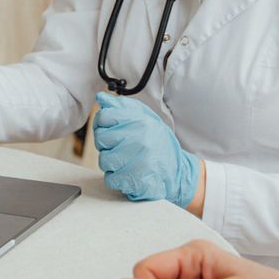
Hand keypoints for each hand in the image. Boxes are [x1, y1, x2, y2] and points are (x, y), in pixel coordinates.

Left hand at [94, 93, 200, 207]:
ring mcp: (137, 161)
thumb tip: (101, 98)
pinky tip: (127, 172)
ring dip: (111, 162)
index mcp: (141, 122)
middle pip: (101, 138)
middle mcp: (139, 140)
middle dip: (107, 144)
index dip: (102, 123)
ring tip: (125, 160)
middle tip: (120, 146)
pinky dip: (116, 177)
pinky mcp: (134, 181)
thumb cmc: (159, 144)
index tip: (109, 128)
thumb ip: (122, 108)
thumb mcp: (145, 118)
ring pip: (104, 160)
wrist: (178, 171)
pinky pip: (110, 178)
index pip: (104, 117)